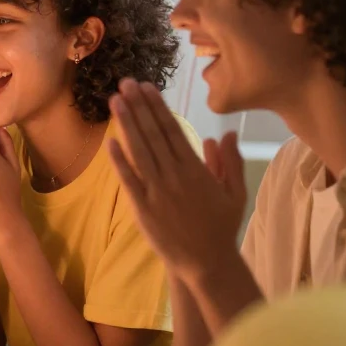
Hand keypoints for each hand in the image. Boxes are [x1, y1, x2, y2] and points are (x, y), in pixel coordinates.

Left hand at [106, 79, 246, 282]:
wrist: (207, 263)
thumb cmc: (221, 227)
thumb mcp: (235, 193)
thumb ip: (229, 162)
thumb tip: (225, 134)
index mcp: (196, 169)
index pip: (173, 130)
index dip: (158, 107)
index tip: (147, 87)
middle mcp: (175, 176)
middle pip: (153, 135)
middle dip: (139, 106)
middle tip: (125, 83)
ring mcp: (157, 191)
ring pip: (139, 152)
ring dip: (127, 125)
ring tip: (115, 101)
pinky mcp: (143, 208)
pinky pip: (129, 181)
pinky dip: (119, 161)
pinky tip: (110, 142)